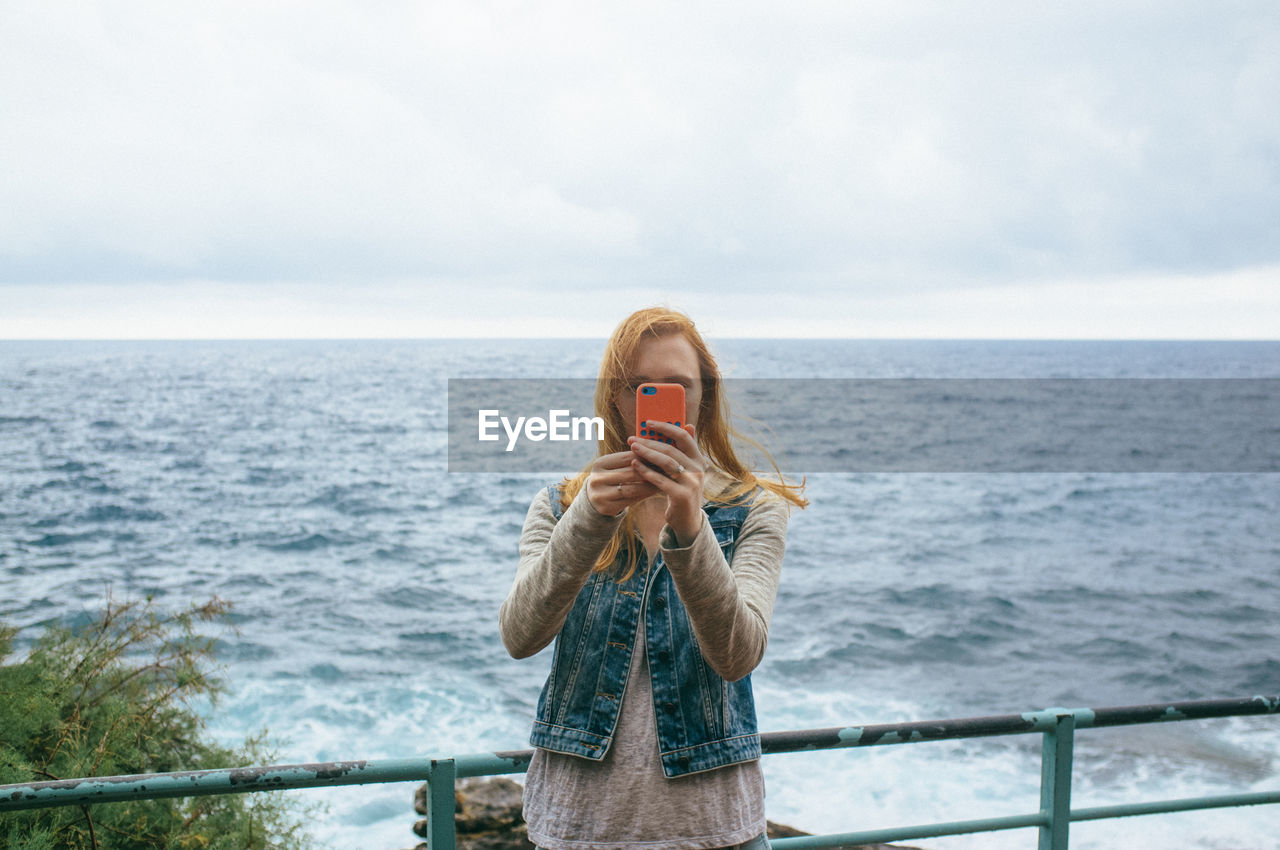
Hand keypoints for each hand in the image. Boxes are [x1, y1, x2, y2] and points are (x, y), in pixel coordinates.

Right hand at [585, 450, 659, 515]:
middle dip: (650, 470)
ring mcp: (601, 494)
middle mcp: (597, 478)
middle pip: (630, 473)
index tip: (662, 455)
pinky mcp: (606, 507)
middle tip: (668, 469)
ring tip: (664, 480)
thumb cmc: (612, 477)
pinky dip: (645, 494)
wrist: (595, 499)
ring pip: (632, 488)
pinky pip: (631, 500)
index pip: (627, 457)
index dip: (646, 455)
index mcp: (600, 463)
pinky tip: (655, 490)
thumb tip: (657, 451)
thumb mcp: (615, 466)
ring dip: (650, 484)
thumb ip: (632, 459)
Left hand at [627, 422, 705, 545]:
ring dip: (647, 454)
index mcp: (699, 459)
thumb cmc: (681, 490)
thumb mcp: (686, 469)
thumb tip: (688, 424)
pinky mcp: (682, 496)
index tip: (648, 423)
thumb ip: (684, 450)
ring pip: (666, 463)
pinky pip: (661, 480)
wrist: (687, 520)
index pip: (684, 436)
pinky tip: (635, 465)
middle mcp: (698, 469)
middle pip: (672, 449)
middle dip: (650, 442)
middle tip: (632, 438)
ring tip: (633, 448)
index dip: (666, 427)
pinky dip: (646, 472)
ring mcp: (692, 483)